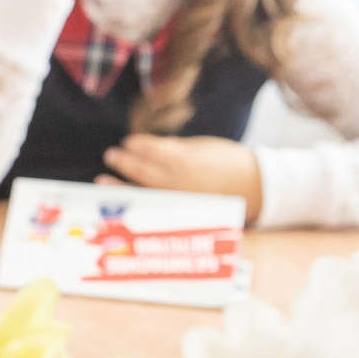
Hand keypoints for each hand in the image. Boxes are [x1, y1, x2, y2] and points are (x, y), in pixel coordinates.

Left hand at [100, 134, 263, 219]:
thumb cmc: (230, 162)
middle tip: (111, 155)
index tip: (128, 141)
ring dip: (120, 187)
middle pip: (142, 172)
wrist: (256, 188)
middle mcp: (178, 184)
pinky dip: (136, 203)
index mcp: (185, 161)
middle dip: (124, 163)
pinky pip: (153, 209)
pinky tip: (124, 200)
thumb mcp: (203, 146)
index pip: (152, 151)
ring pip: (142, 194)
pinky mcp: (180, 216)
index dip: (137, 145)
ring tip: (102, 181)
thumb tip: (147, 147)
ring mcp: (178, 202)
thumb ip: (174, 148)